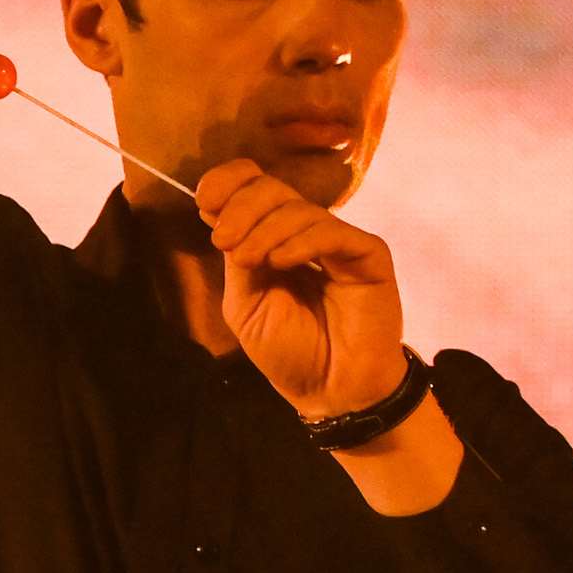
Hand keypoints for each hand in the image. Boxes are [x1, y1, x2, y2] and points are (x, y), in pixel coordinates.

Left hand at [198, 159, 407, 418]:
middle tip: (223, 239)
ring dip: (265, 230)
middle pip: (273, 189)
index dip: (229, 182)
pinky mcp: (368, 254)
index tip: (203, 199)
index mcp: (273, 238)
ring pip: (299, 209)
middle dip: (241, 207)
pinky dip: (302, 242)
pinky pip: (332, 233)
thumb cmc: (288, 352)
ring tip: (250, 261)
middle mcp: (305, 232)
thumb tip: (217, 213)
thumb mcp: (245, 306)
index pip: (254, 187)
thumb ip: (237, 259)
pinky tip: (281, 261)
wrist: (330, 390)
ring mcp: (338, 241)